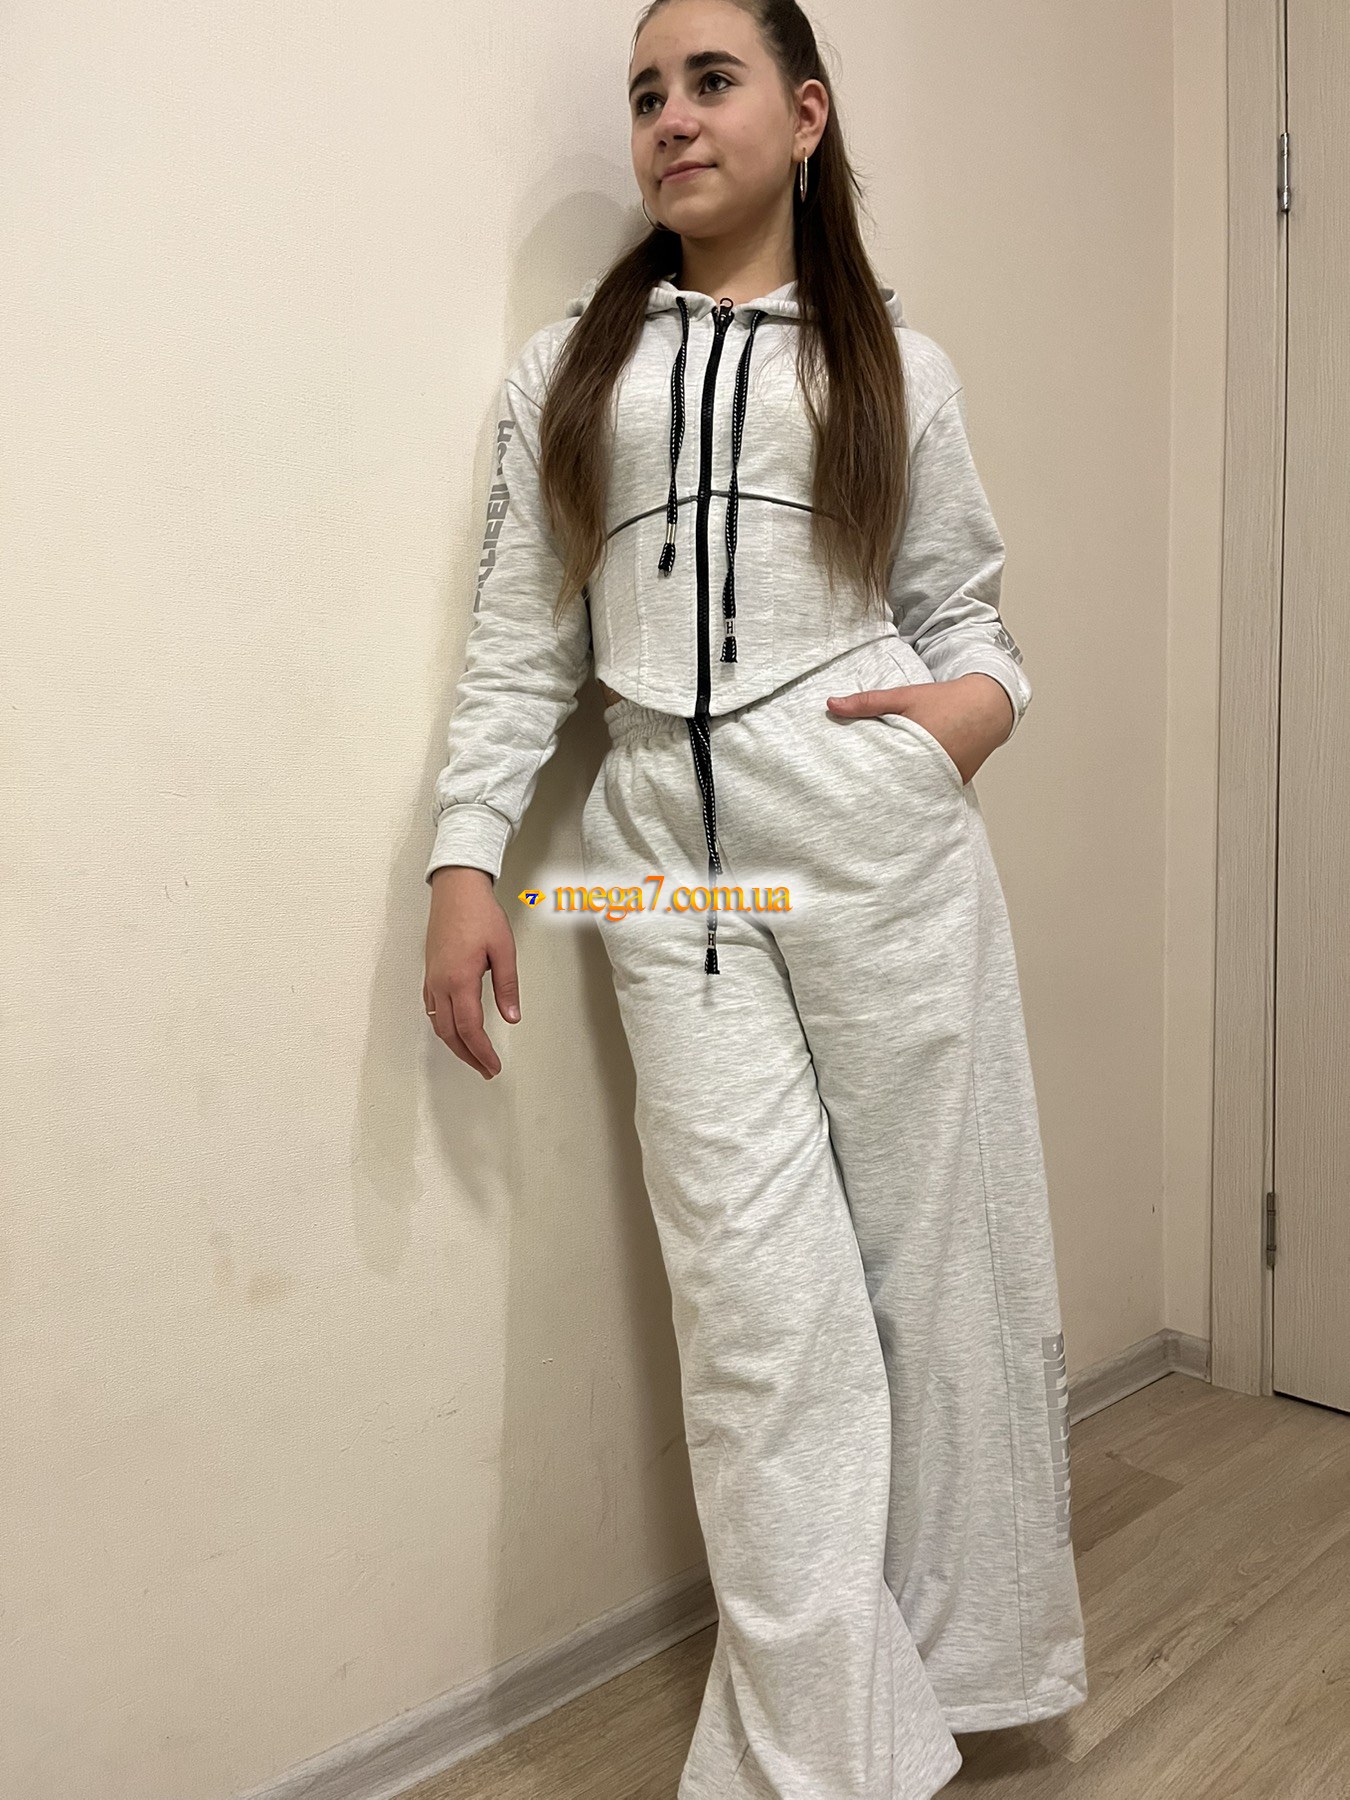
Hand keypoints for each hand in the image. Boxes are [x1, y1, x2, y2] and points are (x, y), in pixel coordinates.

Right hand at [424, 866, 520, 1078]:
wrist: (456, 890)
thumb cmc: (481, 915)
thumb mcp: (504, 950)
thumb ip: (507, 986)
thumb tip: (512, 1017)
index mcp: (460, 980)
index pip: (470, 1028)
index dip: (482, 1052)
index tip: (493, 1066)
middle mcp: (440, 983)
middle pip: (450, 1033)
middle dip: (468, 1055)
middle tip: (486, 1069)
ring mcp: (432, 978)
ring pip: (438, 1023)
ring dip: (455, 1044)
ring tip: (474, 1056)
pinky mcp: (430, 972)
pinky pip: (432, 1009)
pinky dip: (444, 1027)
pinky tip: (455, 1030)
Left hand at [824, 672, 1012, 784]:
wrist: (988, 706)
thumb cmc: (945, 701)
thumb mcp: (903, 697)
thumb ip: (867, 702)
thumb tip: (830, 704)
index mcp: (917, 750)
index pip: (882, 774)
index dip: (864, 782)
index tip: (846, 789)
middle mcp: (934, 770)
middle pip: (897, 787)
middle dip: (878, 790)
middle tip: (853, 799)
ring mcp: (947, 780)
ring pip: (915, 791)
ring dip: (898, 791)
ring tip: (875, 799)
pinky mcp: (956, 783)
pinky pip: (932, 789)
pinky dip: (918, 788)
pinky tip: (902, 789)